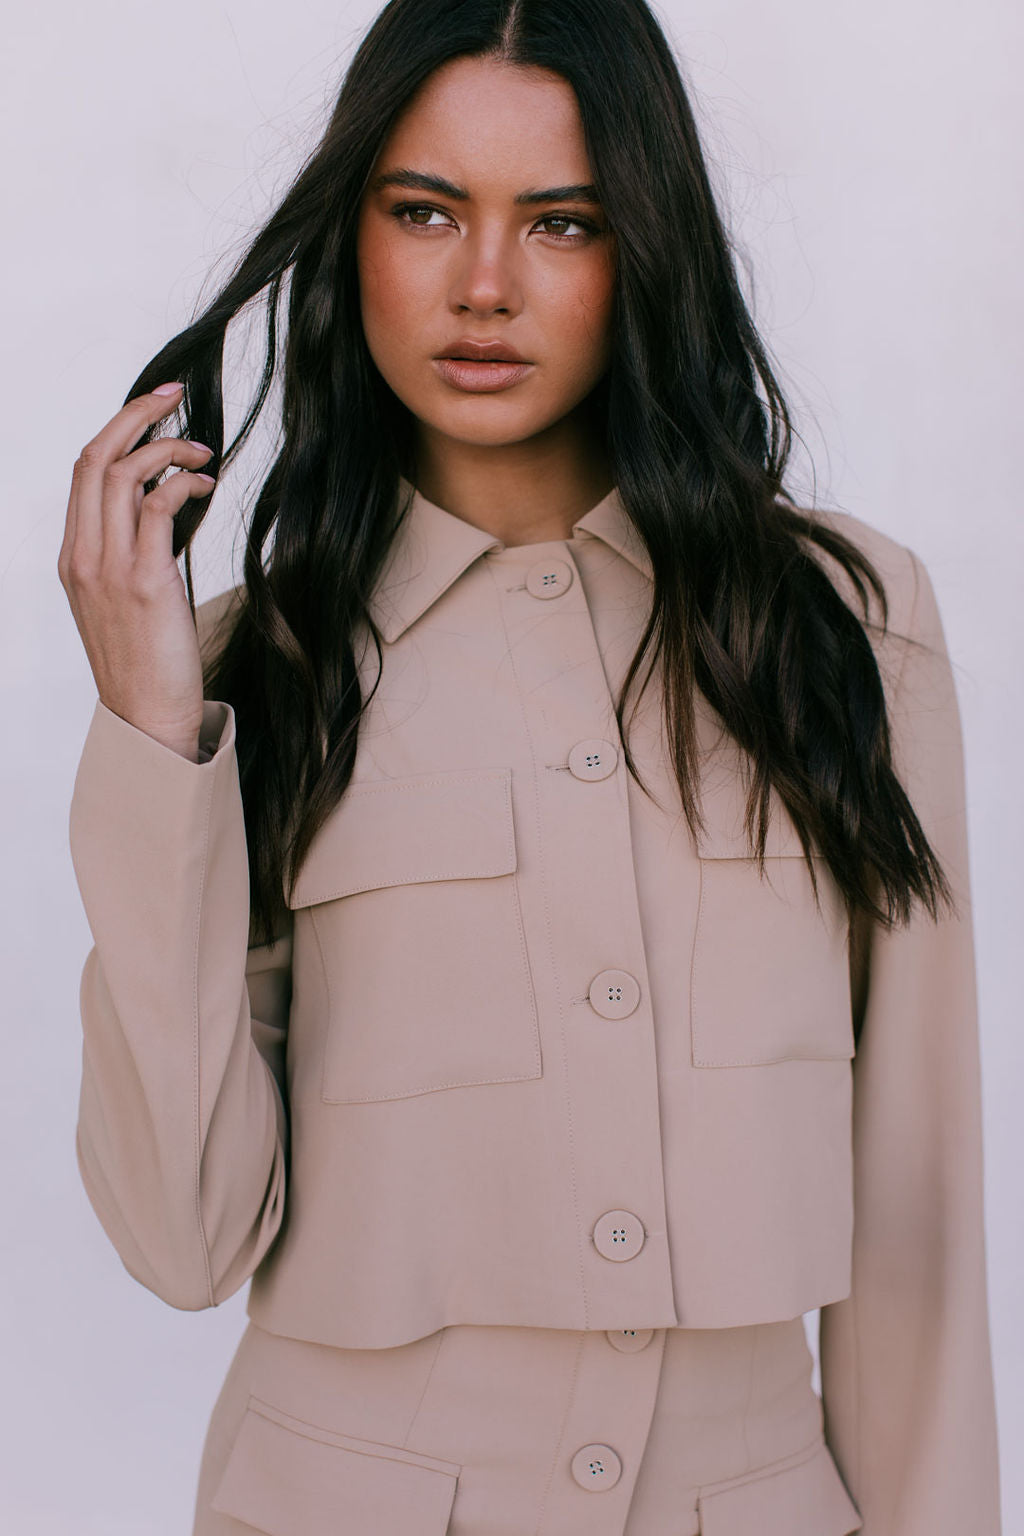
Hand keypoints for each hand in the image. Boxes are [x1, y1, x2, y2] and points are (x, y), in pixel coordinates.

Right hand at [58, 384, 216, 759]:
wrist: (148, 717)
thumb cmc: (144, 663)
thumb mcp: (121, 602)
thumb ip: (128, 555)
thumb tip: (160, 509)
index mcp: (73, 559)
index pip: (83, 473)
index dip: (117, 430)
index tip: (154, 408)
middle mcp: (84, 557)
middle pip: (96, 459)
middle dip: (136, 415)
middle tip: (176, 398)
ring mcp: (110, 569)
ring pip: (123, 474)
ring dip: (167, 449)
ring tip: (202, 453)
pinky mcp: (146, 583)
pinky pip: (158, 508)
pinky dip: (182, 483)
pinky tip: (204, 485)